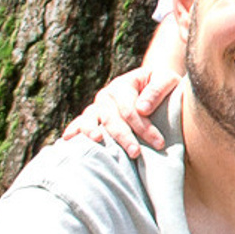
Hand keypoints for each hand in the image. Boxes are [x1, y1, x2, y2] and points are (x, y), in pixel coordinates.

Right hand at [58, 63, 176, 155]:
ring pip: (90, 119)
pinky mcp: (92, 116)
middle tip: (136, 153)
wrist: (153, 83)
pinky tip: (67, 139)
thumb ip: (156, 91)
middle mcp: (107, 96)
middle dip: (124, 137)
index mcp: (124, 84)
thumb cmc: (162, 84)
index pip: (130, 109)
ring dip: (92, 132)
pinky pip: (79, 123)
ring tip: (98, 141)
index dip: (144, 127)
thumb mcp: (167, 80)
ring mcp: (97, 106)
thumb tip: (142, 109)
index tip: (159, 143)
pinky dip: (73, 130)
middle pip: (111, 118)